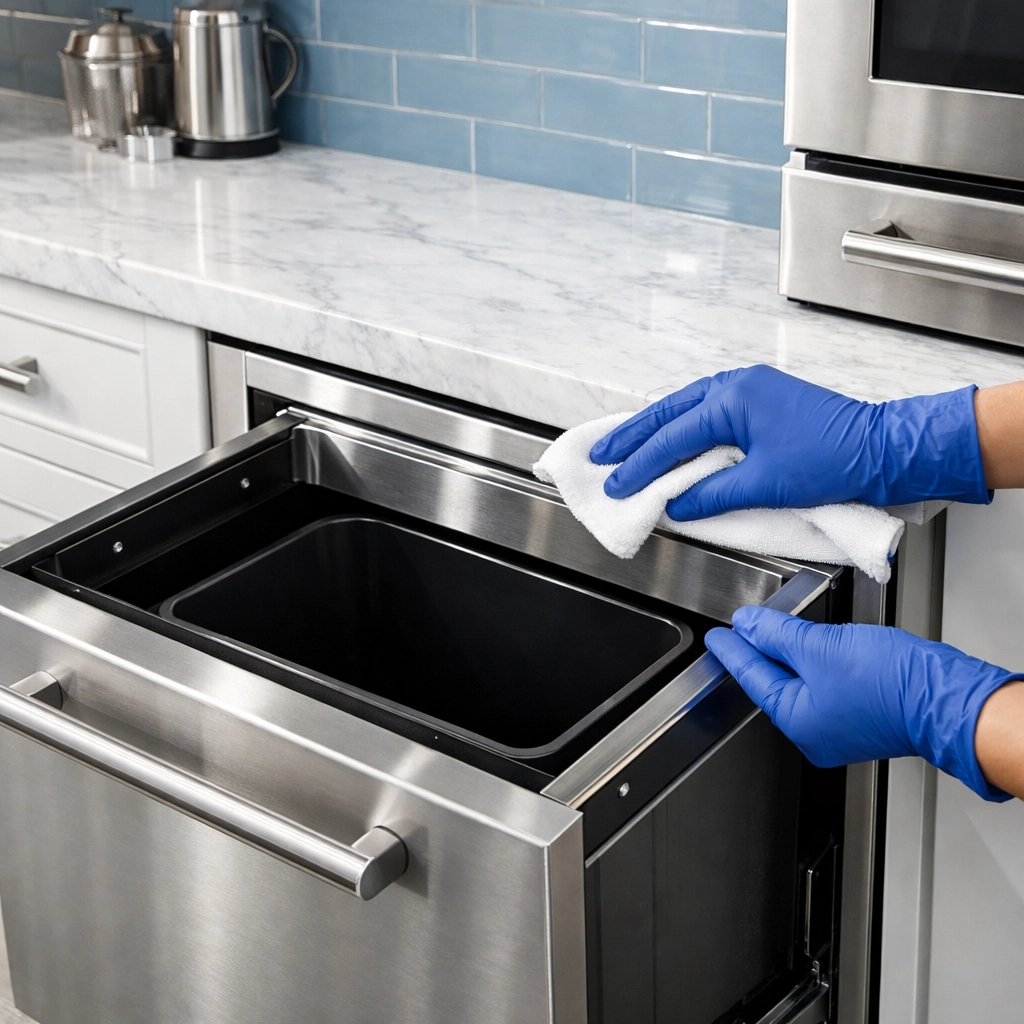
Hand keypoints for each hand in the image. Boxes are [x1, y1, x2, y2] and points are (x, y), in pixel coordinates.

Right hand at [589, 365, 988, 521]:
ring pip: (684, 407)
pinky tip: (666, 437)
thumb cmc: (833, 460)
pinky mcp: (759, 400)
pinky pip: (703, 410)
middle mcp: (736, 385)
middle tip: (599, 455)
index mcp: (734, 399)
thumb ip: (713, 494)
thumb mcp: (766, 484)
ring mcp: (748, 389)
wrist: (882, 449)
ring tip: (620, 445)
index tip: (616, 485)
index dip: (641, 465)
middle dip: (631, 436)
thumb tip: (678, 506)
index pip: (674, 437)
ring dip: (651, 428)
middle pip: (669, 412)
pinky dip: (678, 426)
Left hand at [705, 607, 1016, 800]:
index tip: (717, 639)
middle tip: (743, 627)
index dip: (733, 652)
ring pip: (802, 682)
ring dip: (790, 654)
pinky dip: (816, 662)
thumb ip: (777, 634)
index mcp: (797, 721)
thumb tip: (749, 624)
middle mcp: (815, 732)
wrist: (947, 697)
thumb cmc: (891, 684)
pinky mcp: (862, 715)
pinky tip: (814, 643)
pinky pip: (826, 684)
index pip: (753, 678)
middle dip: (760, 652)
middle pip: (775, 682)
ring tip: (775, 629)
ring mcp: (840, 727)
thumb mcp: (819, 647)